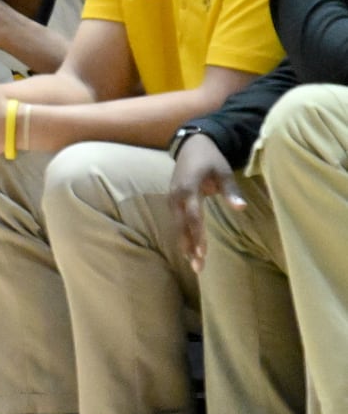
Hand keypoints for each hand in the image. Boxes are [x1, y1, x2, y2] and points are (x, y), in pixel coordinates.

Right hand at [169, 133, 243, 272]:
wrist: (191, 146)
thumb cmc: (210, 159)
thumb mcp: (223, 172)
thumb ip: (231, 191)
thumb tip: (241, 208)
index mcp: (188, 189)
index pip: (193, 216)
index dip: (197, 235)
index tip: (202, 252)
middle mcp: (176, 197)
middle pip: (181, 227)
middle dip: (189, 247)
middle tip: (198, 267)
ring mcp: (172, 200)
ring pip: (177, 226)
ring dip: (186, 245)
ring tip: (195, 264)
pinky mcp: (173, 202)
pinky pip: (177, 222)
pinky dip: (183, 236)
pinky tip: (190, 249)